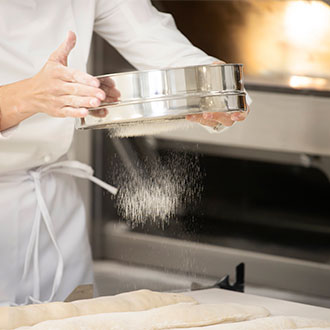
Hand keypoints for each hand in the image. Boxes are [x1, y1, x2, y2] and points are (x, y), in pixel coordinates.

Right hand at [0, 31, 116, 129]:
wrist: (30, 94)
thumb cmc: (46, 77)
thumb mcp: (54, 60)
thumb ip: (65, 48)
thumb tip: (72, 34)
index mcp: (58, 73)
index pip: (73, 75)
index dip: (85, 79)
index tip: (96, 82)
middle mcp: (57, 86)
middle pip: (75, 89)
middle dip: (90, 92)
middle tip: (102, 94)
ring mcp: (57, 99)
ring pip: (73, 101)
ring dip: (85, 102)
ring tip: (97, 103)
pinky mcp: (57, 111)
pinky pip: (68, 112)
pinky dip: (76, 113)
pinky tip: (85, 112)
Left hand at [186, 60, 247, 129]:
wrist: (215, 88)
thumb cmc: (224, 83)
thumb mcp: (223, 74)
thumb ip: (220, 68)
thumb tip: (215, 64)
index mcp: (238, 103)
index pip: (244, 112)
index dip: (240, 115)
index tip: (234, 115)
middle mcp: (229, 113)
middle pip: (226, 120)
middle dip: (216, 117)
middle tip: (207, 114)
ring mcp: (218, 118)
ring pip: (212, 122)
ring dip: (202, 119)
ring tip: (193, 115)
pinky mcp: (208, 120)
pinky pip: (202, 121)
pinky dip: (195, 118)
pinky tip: (189, 115)